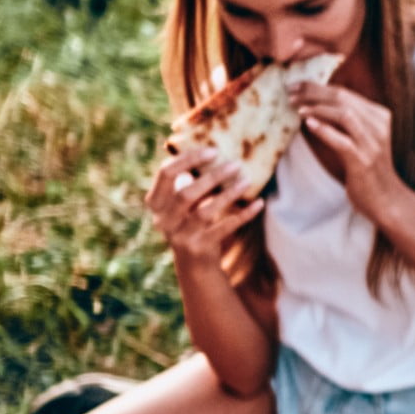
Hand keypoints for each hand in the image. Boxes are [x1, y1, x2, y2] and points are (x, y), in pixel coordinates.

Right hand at [146, 146, 265, 268]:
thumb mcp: (181, 203)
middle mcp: (163, 220)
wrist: (194, 265)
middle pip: (185, 192)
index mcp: (155, 203)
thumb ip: (186, 181)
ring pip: (206, 211)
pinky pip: (225, 227)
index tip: (212, 150)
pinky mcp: (200, 248)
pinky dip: (243, 214)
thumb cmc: (190, 222)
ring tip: (246, 180)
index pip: (166, 173)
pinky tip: (259, 204)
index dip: (187, 159)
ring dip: (229, 194)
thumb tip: (210, 148)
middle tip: (235, 164)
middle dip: (211, 176)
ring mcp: (181, 236)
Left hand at [292, 83, 406, 223]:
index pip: (345, 92)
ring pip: (344, 114)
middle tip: (291, 92)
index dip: (318, 87)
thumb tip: (316, 104)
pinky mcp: (363, 161)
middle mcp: (378, 125)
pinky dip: (324, 130)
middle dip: (313, 92)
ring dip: (317, 108)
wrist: (387, 200)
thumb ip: (348, 121)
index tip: (296, 86)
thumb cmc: (369, 170)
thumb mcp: (362, 139)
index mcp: (379, 115)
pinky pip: (342, 141)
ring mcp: (372, 143)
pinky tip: (308, 124)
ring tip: (297, 107)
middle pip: (343, 98)